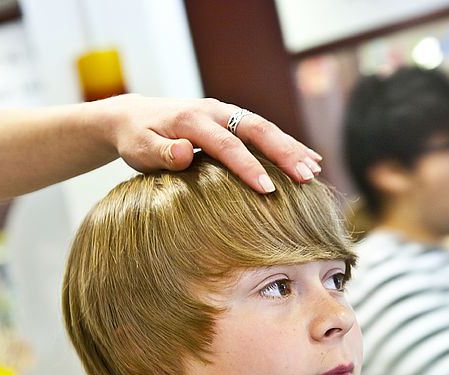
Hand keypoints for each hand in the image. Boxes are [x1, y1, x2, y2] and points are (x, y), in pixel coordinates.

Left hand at [103, 95, 321, 193]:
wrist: (134, 116)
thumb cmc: (136, 138)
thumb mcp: (140, 149)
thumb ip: (161, 152)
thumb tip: (184, 152)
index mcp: (193, 120)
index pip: (226, 145)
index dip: (248, 167)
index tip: (268, 190)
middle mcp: (215, 111)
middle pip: (256, 129)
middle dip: (284, 153)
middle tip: (307, 177)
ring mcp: (226, 113)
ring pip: (265, 127)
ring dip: (291, 148)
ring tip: (315, 171)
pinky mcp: (231, 120)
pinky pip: (263, 130)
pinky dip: (286, 144)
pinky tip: (308, 159)